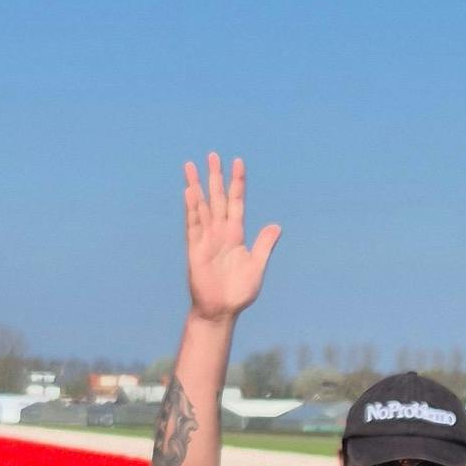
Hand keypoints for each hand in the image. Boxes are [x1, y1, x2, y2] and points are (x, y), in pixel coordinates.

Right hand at [183, 153, 279, 322]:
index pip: (237, 201)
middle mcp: (220, 232)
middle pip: (217, 198)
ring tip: (191, 165)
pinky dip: (191, 208)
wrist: (221, 311)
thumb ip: (264, 245)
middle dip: (215, 176)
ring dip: (197, 186)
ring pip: (201, 206)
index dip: (237, 182)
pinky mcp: (195, 249)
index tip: (238, 162)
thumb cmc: (239, 292)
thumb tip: (276, 226)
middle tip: (213, 154)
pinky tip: (189, 191)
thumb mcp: (256, 266)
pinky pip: (193, 224)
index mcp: (236, 234)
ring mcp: (206, 239)